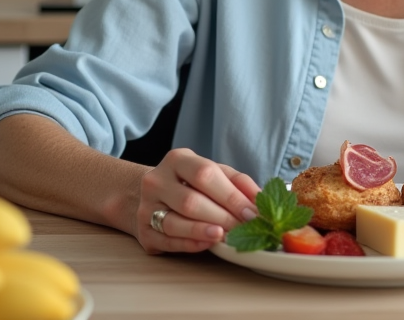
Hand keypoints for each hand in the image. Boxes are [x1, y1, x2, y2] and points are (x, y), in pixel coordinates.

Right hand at [137, 148, 260, 253]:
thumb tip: (261, 199)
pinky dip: (189, 243)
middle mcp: (157, 181)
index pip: (205, 174)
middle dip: (222, 216)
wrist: (146, 195)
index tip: (252, 212)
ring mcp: (146, 207)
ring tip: (224, 236)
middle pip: (191, 201)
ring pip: (175, 222)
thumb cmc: (189, 184)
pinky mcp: (143, 232)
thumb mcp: (212, 173)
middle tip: (244, 228)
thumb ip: (237, 182)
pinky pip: (167, 240)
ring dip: (203, 231)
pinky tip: (207, 243)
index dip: (231, 195)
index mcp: (177, 160)